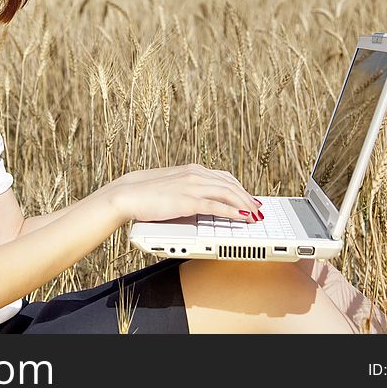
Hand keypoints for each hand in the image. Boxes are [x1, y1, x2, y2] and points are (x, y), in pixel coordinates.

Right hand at [106, 163, 261, 224]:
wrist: (127, 194)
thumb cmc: (145, 193)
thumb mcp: (172, 187)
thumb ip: (188, 190)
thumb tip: (200, 201)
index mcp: (192, 170)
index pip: (224, 177)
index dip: (241, 189)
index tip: (250, 199)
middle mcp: (195, 174)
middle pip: (231, 185)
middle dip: (248, 198)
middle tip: (259, 210)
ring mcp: (192, 186)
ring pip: (228, 193)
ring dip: (245, 205)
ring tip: (255, 216)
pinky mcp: (187, 201)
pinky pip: (216, 206)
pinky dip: (233, 211)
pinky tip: (242, 217)